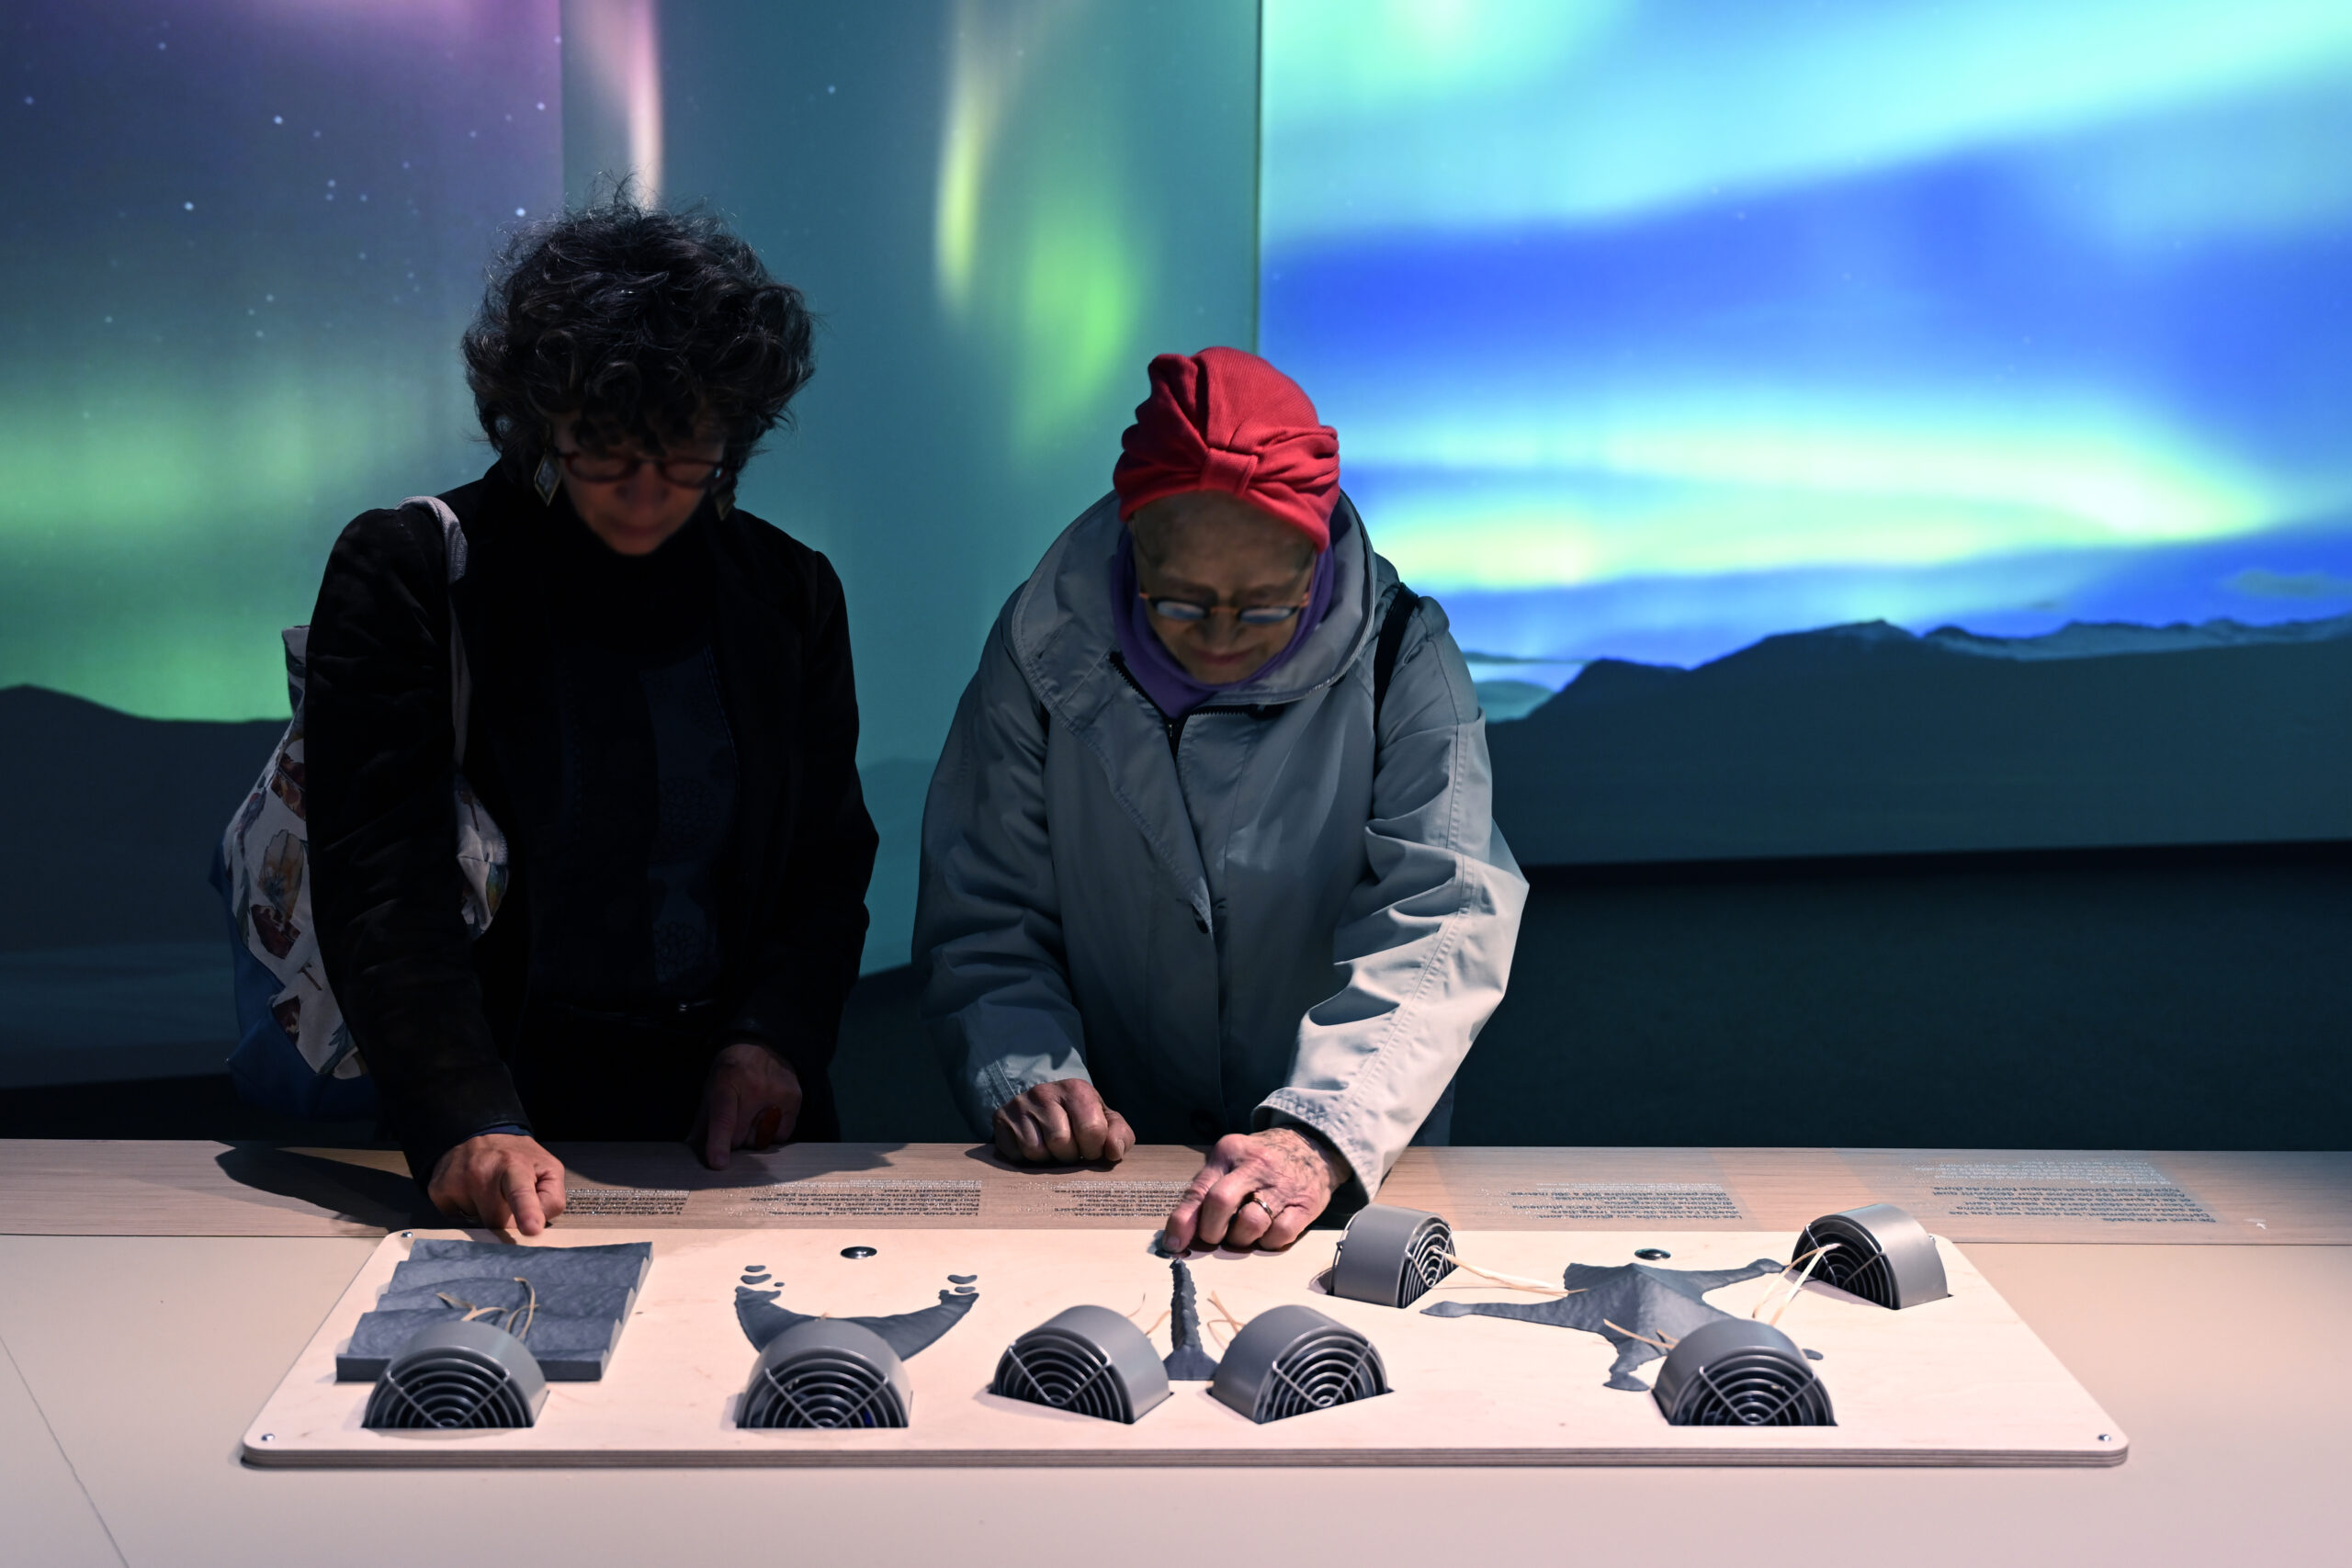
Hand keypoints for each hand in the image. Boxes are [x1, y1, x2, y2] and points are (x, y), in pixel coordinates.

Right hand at [428, 1133, 566, 1235]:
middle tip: (507, 1196)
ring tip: (488, 1190)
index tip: (532, 1229)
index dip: (527, 1212)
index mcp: (515, 1166)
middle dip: (506, 1219)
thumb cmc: (519, 1159)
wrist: (479, 1134)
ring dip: (485, 1214)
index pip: (521, 1192)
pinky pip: (456, 1219)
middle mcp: (482, 1171)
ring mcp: (457, 1180)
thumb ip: (550, 1200)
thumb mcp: (547, 1170)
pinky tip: (470, 1192)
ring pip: (475, 1224)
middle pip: (496, 1221)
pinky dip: (466, 1212)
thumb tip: (534, 1228)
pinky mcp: (438, 1189)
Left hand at [690, 1041, 802, 1169]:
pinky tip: (768, 1113)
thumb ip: (702, 1121)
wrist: (763, 1044)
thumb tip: (691, 1150)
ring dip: (753, 1135)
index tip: (718, 1163)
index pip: (723, 1118)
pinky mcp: (795, 1099)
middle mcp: (755, 1087)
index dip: (719, 1142)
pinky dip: (772, 1132)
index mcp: (727, 1082)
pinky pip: (780, 1136)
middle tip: (736, 1117)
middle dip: (733, 1137)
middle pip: (739, 1137)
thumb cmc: (731, 1071)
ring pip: (760, 1140)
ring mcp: (778, 1093)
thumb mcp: (711, 1089)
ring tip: (753, 1113)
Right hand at [992, 1078, 1134, 1164]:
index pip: (1092, 1130)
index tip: (1091, 1148)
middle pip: (1061, 1142)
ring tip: (1052, 1149)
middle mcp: (1045, 1091)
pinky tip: (1034, 1146)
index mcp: (1076, 1089)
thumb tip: (1113, 1153)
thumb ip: (1120, 1136)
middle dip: (1070, 1156)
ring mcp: (1020, 1104)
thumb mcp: (1106, 1122)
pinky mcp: (1001, 1118)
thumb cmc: (1081, 1119)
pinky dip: (1027, 1160)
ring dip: (1048, 1160)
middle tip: (1070, 1150)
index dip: (1094, 1149)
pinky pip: (1016, 1154)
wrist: (1043, 1108)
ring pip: (1036, 1151)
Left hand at [1162, 1128, 1348, 1252]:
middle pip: (1220, 1202)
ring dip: (1241, 1239)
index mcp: (1229, 1152)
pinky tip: (1267, 1232)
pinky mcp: (1305, 1204)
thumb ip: (1205, 1191)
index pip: (1199, 1189)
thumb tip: (1180, 1234)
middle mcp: (1255, 1165)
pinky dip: (1268, 1241)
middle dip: (1211, 1230)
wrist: (1311, 1146)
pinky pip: (1280, 1234)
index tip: (1174, 1244)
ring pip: (1250, 1223)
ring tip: (1243, 1233)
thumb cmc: (1260, 1161)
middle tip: (1215, 1237)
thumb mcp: (1230, 1163)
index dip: (1183, 1221)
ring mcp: (1282, 1185)